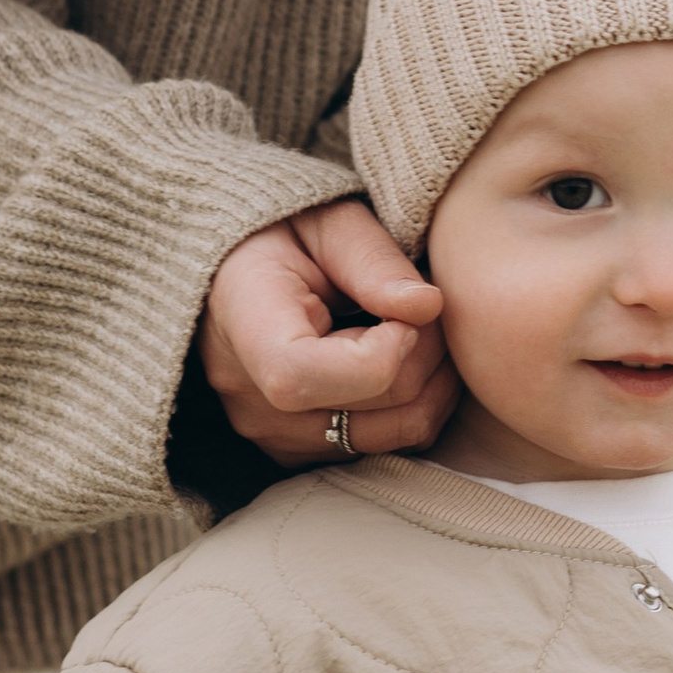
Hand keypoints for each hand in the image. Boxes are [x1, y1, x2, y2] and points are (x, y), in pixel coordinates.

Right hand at [200, 201, 457, 470]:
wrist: (242, 267)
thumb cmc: (286, 233)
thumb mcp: (329, 221)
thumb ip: (374, 261)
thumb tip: (428, 307)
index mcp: (243, 322)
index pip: (300, 375)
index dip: (376, 353)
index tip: (407, 310)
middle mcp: (247, 394)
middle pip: (363, 409)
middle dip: (423, 355)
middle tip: (431, 306)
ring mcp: (270, 433)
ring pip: (386, 437)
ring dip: (427, 385)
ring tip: (421, 330)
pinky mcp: (296, 451)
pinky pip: (378, 447)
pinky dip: (409, 407)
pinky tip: (402, 361)